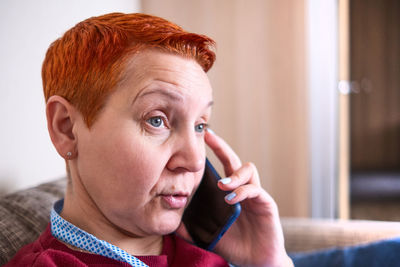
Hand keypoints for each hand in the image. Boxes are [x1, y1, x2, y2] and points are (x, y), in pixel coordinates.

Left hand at [196, 130, 292, 266]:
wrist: (256, 261)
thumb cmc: (234, 245)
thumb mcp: (209, 235)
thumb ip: (192, 228)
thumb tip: (170, 224)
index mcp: (229, 193)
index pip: (221, 167)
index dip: (213, 152)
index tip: (199, 139)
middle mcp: (242, 189)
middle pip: (234, 160)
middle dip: (221, 147)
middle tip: (209, 137)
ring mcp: (255, 195)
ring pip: (248, 170)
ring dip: (234, 174)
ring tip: (222, 185)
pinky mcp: (266, 204)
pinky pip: (255, 190)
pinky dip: (242, 191)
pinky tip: (231, 199)